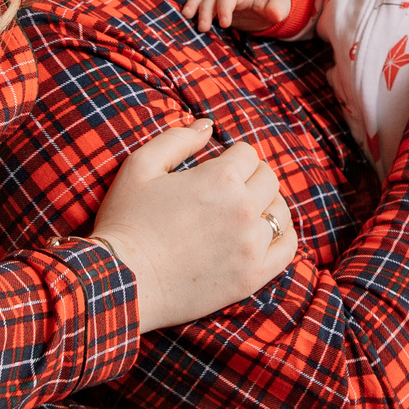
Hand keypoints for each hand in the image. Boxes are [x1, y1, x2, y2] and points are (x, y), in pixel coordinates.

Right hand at [92, 120, 296, 332]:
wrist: (122, 282)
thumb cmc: (126, 222)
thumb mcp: (141, 166)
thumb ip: (178, 140)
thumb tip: (208, 125)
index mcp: (221, 178)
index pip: (248, 154)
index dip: (232, 157)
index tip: (219, 168)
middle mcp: (243, 209)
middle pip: (268, 179)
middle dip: (251, 178)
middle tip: (231, 189)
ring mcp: (251, 245)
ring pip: (281, 211)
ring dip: (267, 205)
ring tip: (247, 211)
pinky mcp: (252, 276)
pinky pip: (286, 248)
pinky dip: (282, 236)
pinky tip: (267, 234)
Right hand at [182, 0, 293, 33]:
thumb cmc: (275, 1)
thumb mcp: (281, 5)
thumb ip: (278, 9)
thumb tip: (275, 14)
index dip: (224, 7)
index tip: (225, 24)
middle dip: (205, 10)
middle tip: (203, 28)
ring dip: (193, 5)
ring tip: (186, 18)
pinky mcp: (215, 5)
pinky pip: (200, 0)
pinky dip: (189, 1)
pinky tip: (178, 5)